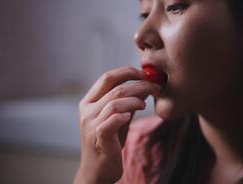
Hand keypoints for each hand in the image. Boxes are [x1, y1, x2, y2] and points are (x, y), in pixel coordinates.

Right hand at [73, 67, 160, 183]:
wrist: (97, 170)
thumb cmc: (109, 141)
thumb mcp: (118, 117)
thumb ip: (127, 101)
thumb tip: (145, 84)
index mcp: (89, 101)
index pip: (107, 78)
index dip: (127, 72)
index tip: (145, 74)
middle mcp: (87, 110)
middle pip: (115, 88)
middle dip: (139, 85)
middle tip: (156, 88)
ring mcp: (90, 124)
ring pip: (115, 103)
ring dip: (135, 100)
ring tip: (145, 105)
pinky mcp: (98, 138)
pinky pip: (111, 121)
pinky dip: (123, 115)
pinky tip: (131, 116)